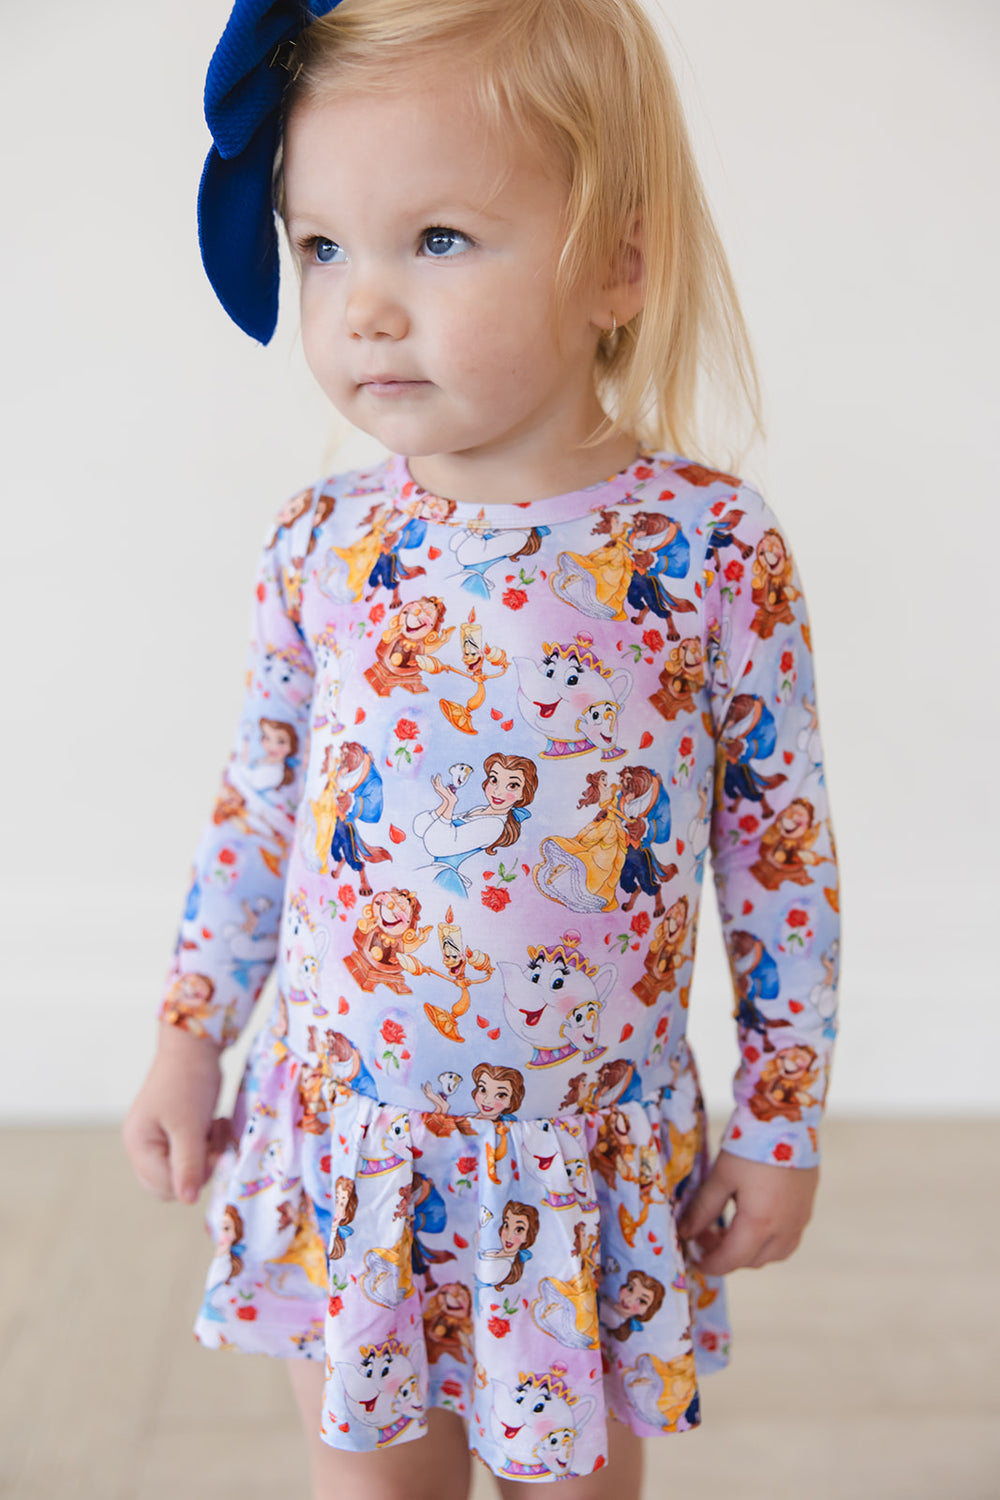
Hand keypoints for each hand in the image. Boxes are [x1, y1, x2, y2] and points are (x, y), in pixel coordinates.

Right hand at [122, 1021, 230, 1203]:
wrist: (195, 1045)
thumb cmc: (189, 1083)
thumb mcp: (189, 1126)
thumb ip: (188, 1164)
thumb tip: (188, 1200)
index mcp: (139, 1145)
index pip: (165, 1186)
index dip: (193, 1177)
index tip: (213, 1151)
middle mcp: (143, 1146)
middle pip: (171, 1183)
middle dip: (199, 1168)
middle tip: (214, 1141)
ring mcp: (157, 1138)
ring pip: (185, 1169)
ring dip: (207, 1154)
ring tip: (217, 1127)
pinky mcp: (174, 1130)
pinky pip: (191, 1153)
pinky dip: (207, 1143)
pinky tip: (216, 1123)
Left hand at [677, 1149, 817, 1274]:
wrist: (788, 1118)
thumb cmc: (749, 1145)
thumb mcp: (720, 1176)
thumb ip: (702, 1209)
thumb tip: (685, 1232)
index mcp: (759, 1223)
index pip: (730, 1260)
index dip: (709, 1264)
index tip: (693, 1257)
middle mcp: (784, 1229)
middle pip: (752, 1261)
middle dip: (726, 1255)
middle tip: (704, 1234)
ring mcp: (800, 1220)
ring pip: (773, 1254)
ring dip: (749, 1251)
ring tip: (728, 1229)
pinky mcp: (806, 1209)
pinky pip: (787, 1240)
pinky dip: (767, 1241)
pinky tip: (753, 1220)